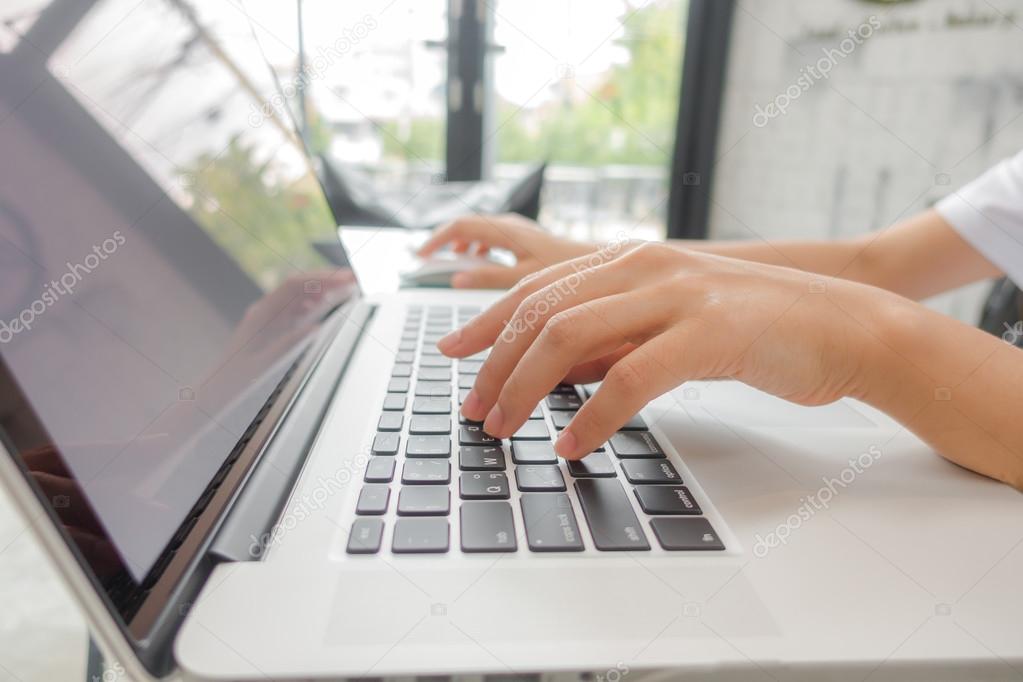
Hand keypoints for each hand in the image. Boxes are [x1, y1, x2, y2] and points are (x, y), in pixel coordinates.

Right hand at [417, 213, 595, 288]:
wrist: (606, 265)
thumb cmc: (571, 271)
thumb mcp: (524, 279)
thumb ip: (489, 278)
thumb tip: (457, 277)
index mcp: (507, 231)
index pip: (460, 226)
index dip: (436, 240)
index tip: (421, 257)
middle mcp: (513, 226)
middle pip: (468, 225)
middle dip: (447, 241)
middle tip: (431, 259)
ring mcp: (521, 231)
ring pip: (482, 231)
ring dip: (465, 245)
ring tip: (455, 262)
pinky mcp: (529, 240)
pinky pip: (495, 238)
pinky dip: (481, 249)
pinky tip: (484, 265)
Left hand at [438, 242, 899, 458]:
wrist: (845, 326)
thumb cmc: (756, 331)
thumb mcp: (669, 325)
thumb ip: (612, 339)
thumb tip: (550, 373)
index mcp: (632, 260)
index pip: (538, 290)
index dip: (487, 326)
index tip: (453, 357)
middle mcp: (645, 266)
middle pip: (541, 314)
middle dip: (495, 366)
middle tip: (475, 412)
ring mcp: (677, 294)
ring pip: (571, 337)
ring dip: (526, 389)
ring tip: (506, 431)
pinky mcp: (709, 332)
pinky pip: (629, 377)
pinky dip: (591, 417)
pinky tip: (572, 446)